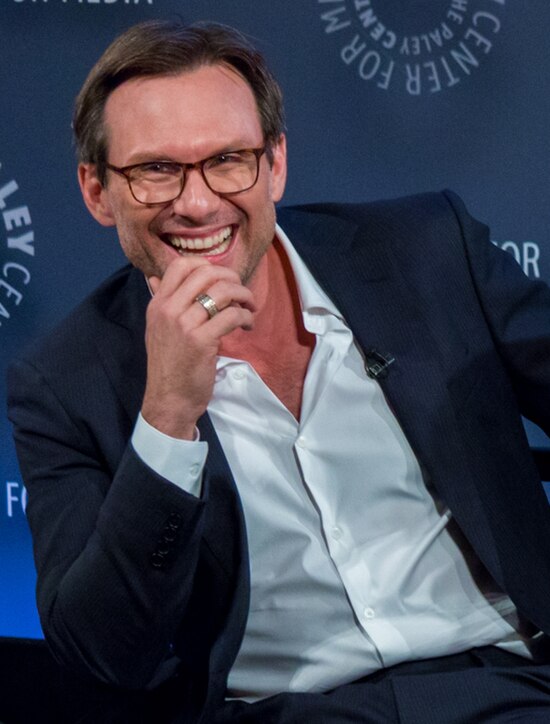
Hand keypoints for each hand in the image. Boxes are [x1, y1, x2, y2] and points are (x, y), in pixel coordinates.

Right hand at [141, 256, 255, 438]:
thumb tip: (156, 277)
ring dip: (244, 295)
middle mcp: (168, 309)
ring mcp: (184, 324)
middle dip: (232, 278)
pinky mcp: (201, 340)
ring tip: (249, 307)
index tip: (222, 279)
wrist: (169, 399)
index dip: (207, 264)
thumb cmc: (169, 366)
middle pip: (206, 273)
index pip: (180, 265)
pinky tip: (248, 325)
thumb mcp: (156, 329)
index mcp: (158, 304)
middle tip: (242, 292)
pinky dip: (246, 316)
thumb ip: (161, 302)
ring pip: (222, 292)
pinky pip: (232, 315)